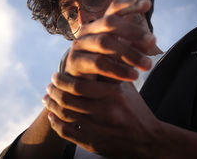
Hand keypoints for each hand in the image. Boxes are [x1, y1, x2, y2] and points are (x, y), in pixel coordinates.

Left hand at [43, 72, 162, 157]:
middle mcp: (103, 111)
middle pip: (67, 99)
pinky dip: (56, 123)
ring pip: (64, 115)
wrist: (149, 141)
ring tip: (48, 98)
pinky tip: (53, 116)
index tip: (57, 75)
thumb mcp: (128, 88)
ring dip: (52, 105)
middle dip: (54, 90)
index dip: (62, 79)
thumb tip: (100, 51)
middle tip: (50, 84)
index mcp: (112, 94)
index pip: (78, 84)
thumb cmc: (136, 110)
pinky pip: (66, 132)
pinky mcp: (93, 144)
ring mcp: (97, 129)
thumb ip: (113, 72)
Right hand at [65, 0, 155, 80]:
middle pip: (109, 23)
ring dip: (128, 55)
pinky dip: (116, 73)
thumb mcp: (121, 55)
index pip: (113, 10)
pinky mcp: (74, 65)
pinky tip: (130, 79)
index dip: (129, 5)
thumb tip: (150, 40)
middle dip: (133, 31)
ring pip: (104, 43)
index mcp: (98, 27)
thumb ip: (133, 46)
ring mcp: (78, 48)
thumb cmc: (106, 70)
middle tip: (153, 41)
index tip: (148, 4)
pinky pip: (97, 66)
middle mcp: (86, 33)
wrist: (84, 91)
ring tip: (146, 67)